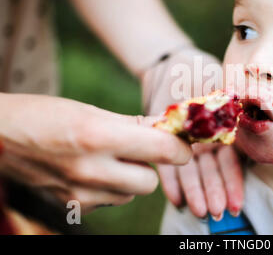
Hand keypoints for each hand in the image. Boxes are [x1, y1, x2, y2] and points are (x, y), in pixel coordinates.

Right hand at [0, 93, 191, 213]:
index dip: (179, 148)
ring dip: (128, 178)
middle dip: (150, 166)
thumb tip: (168, 127)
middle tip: (135, 149)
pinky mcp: (71, 208)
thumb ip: (133, 124)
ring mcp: (79, 195)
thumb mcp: (90, 110)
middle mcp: (90, 171)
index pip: (161, 150)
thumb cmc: (43, 116)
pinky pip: (109, 201)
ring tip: (105, 159)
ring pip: (131, 194)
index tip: (182, 145)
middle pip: (150, 181)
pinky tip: (88, 172)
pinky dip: (108, 189)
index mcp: (98, 136)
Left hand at [141, 46, 244, 218]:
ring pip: (191, 172)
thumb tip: (242, 118)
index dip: (233, 182)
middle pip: (211, 171)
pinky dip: (171, 183)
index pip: (230, 161)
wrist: (172, 63)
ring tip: (200, 212)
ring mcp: (185, 143)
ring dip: (196, 192)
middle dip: (214, 192)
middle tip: (216, 213)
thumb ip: (228, 102)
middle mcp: (205, 141)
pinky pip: (167, 164)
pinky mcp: (163, 141)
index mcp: (222, 130)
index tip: (235, 203)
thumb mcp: (217, 81)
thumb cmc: (200, 69)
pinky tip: (176, 200)